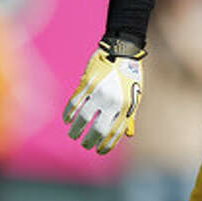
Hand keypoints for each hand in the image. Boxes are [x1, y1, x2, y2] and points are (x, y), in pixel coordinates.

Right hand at [62, 39, 144, 153]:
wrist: (123, 49)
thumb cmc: (130, 74)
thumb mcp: (135, 96)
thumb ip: (129, 115)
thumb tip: (127, 135)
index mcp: (127, 106)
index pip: (114, 132)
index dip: (106, 145)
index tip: (99, 151)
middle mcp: (114, 101)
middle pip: (99, 129)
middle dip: (90, 140)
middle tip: (85, 145)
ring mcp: (100, 92)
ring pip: (84, 118)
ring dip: (76, 130)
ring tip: (73, 135)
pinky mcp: (88, 82)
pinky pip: (75, 103)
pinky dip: (69, 114)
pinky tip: (67, 120)